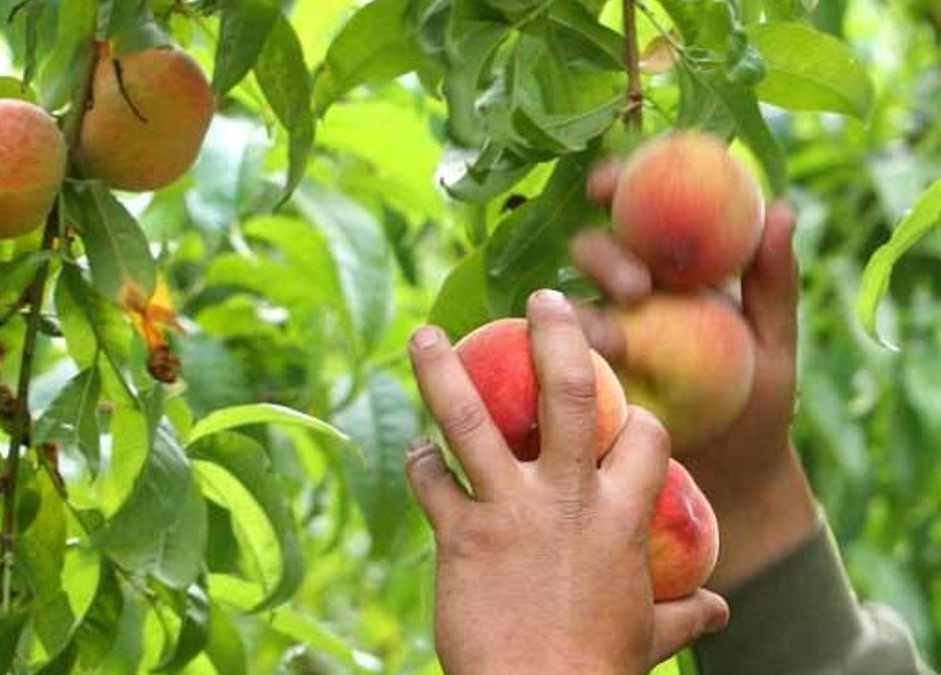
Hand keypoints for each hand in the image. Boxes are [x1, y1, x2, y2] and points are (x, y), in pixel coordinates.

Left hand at [406, 290, 727, 674]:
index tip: (627, 405)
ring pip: (473, 420)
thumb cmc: (600, 671)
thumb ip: (683, 615)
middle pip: (571, 394)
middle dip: (558, 336)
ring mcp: (511, 511)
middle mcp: (570, 498)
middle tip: (543, 297)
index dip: (641, 416)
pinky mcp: (461, 536)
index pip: (647, 436)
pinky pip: (432, 484)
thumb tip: (721, 611)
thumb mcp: (651, 638)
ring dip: (443, 372)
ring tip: (423, 333)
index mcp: (625, 517)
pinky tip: (413, 452)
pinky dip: (419, 464)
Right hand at [573, 162, 818, 590]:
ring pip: (568, 304)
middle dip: (603, 256)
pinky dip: (557, 358)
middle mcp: (624, 296)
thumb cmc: (758, 403)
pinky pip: (554, 362)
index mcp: (669, 269)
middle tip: (637, 289)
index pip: (634, 210)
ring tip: (617, 346)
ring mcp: (596, 339)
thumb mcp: (775, 343)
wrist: (733, 479)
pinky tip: (573, 369)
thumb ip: (773, 281)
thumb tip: (782, 209)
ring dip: (583, 314)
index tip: (607, 185)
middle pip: (592, 250)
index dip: (614, 184)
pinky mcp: (576, 383)